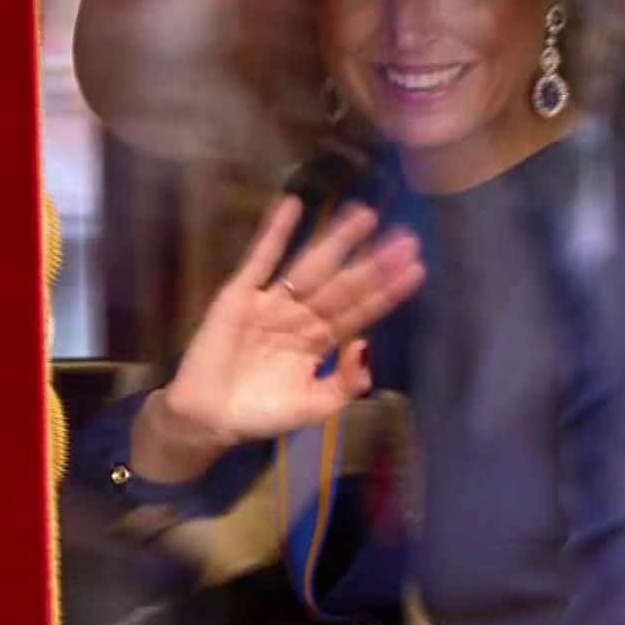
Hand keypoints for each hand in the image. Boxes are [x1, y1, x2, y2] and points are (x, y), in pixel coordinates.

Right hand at [132, 195, 425, 483]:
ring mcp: (271, 302)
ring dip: (336, 240)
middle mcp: (301, 316)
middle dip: (372, 263)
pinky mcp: (240, 295)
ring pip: (310, 266)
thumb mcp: (314, 406)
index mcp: (320, 341)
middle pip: (343, 284)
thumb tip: (367, 344)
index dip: (387, 290)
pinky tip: (294, 205)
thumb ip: (344, 381)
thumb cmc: (261, 413)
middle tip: (405, 237)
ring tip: (365, 215)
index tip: (416, 268)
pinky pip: (260, 259)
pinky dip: (275, 232)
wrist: (208, 419)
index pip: (360, 310)